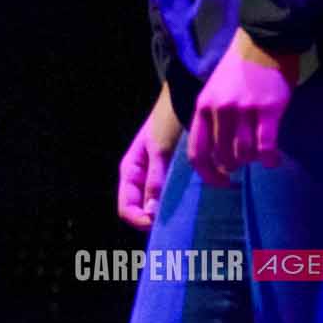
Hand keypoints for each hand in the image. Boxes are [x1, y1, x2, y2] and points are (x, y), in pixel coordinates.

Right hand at [118, 82, 183, 228]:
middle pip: (142, 210)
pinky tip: (196, 202)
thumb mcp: (159, 150)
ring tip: (189, 214)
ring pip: (159, 205)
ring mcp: (157, 177)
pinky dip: (182, 202)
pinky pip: (173, 196)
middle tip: (178, 224)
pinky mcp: (173, 174)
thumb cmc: (166, 121)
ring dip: (171, 212)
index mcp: (130, 171)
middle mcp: (141, 178)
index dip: (138, 220)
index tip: (158, 223)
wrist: (183, 99)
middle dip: (156, 219)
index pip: (126, 207)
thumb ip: (155, 179)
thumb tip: (151, 212)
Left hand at [186, 31, 298, 184]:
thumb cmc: (239, 70)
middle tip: (244, 164)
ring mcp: (244, 110)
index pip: (197, 153)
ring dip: (253, 161)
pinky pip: (266, 145)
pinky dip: (270, 158)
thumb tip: (217, 154)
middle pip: (222, 156)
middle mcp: (220, 111)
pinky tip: (274, 160)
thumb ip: (212, 119)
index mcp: (202, 108)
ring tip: (260, 157)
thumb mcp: (214, 92)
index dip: (208, 174)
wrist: (263, 42)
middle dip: (233, 166)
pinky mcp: (268, 110)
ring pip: (244, 153)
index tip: (221, 181)